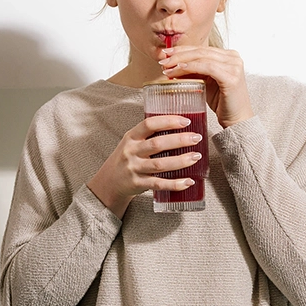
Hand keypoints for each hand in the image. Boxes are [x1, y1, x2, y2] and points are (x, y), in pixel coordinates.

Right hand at [87, 114, 203, 218]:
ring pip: (160, 164)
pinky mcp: (138, 184)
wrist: (109, 181)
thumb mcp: (132, 142)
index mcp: (131, 137)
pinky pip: (159, 184)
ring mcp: (134, 168)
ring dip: (180, 160)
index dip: (168, 121)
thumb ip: (149, 134)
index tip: (185, 121)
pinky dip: (175, 183)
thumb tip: (179, 124)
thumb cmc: (126, 158)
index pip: (149, 124)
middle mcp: (132, 151)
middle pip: (157, 144)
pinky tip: (188, 181)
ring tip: (196, 156)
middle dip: (179, 140)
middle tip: (196, 138)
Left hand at [158, 46, 253, 127]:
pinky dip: (191, 67)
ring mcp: (234, 66)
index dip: (182, 49)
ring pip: (202, 57)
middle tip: (163, 60)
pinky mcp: (231, 77)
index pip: (201, 48)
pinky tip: (179, 69)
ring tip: (167, 68)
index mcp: (228, 56)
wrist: (237, 120)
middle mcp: (233, 58)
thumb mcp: (206, 82)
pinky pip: (207, 67)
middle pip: (201, 51)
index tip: (166, 53)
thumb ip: (194, 71)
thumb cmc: (222, 102)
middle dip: (179, 54)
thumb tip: (172, 64)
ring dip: (181, 61)